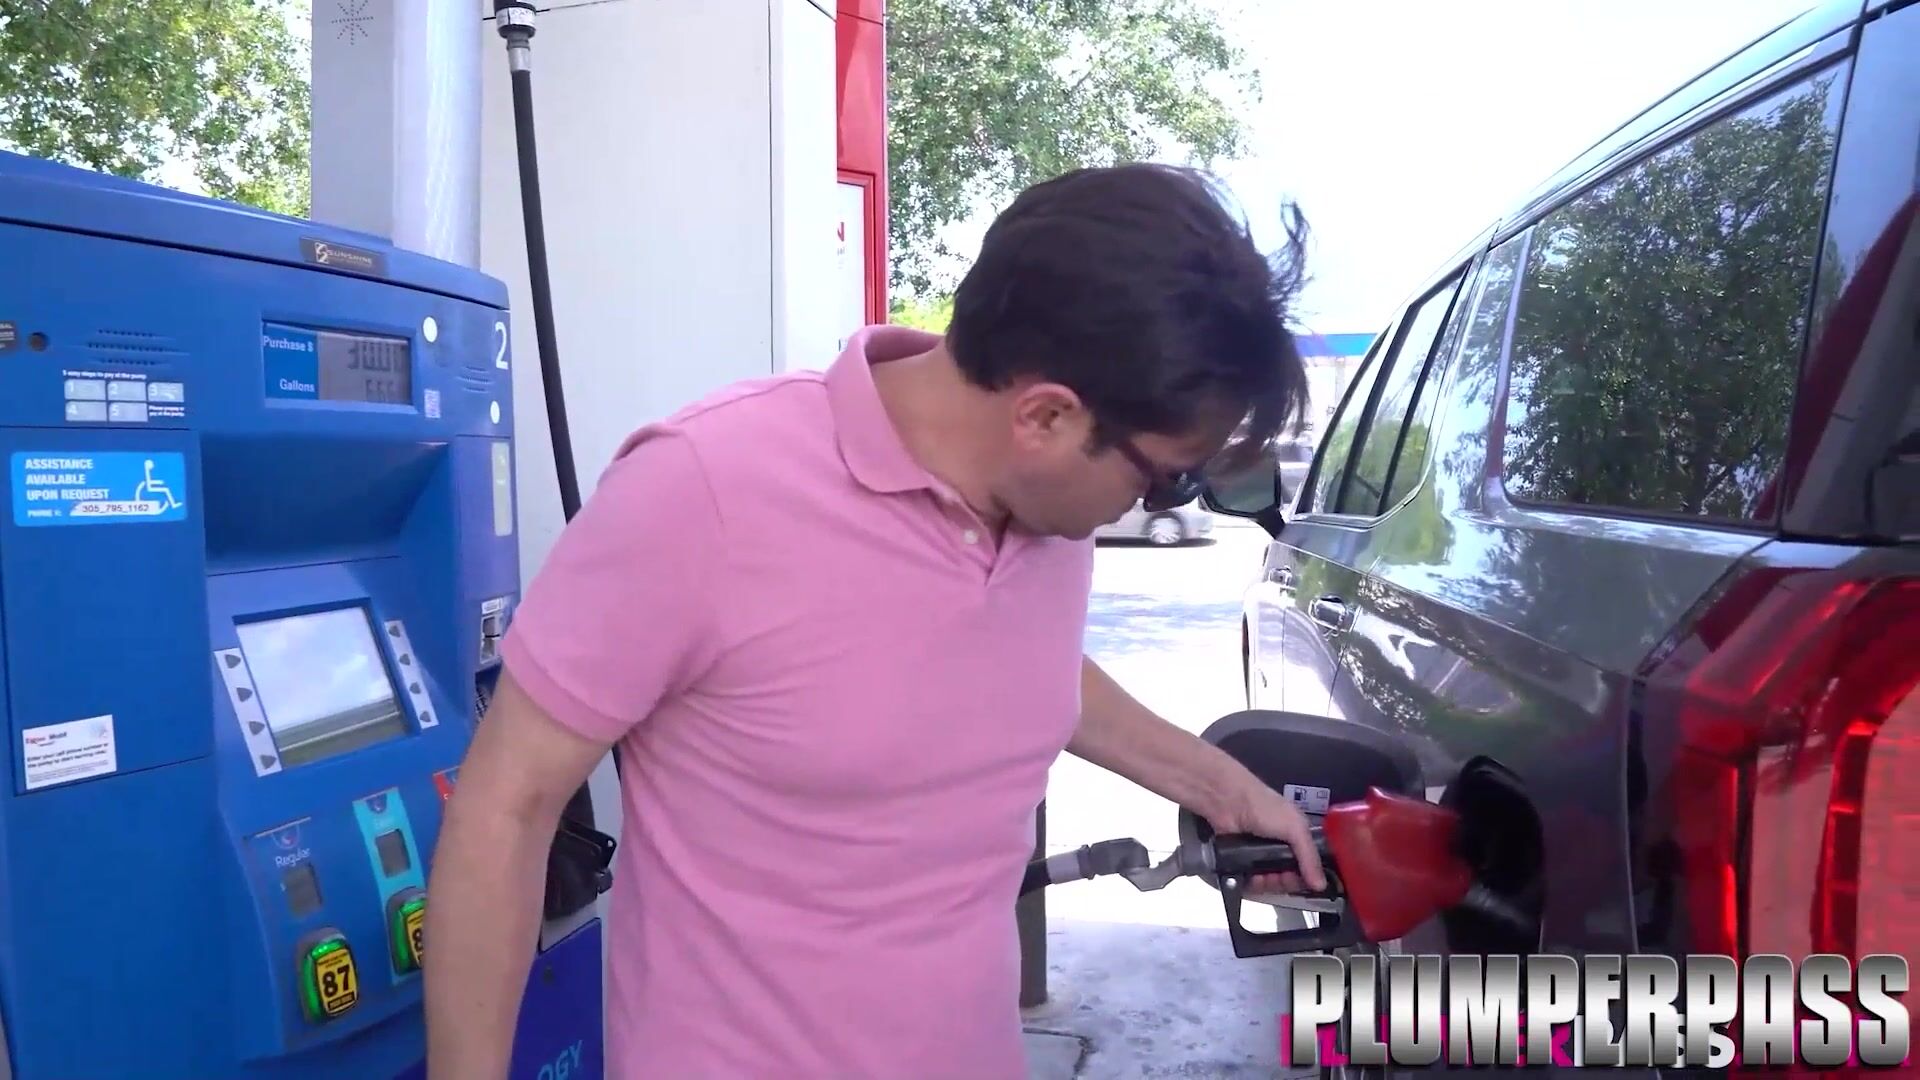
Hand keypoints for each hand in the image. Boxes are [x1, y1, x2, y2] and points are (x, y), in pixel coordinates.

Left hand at [1208, 780, 1326, 895]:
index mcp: (1298, 838)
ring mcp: (1262, 856)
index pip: (1309, 866)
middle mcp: (1281, 848)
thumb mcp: (1295, 827)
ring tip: (1263, 876)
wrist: (1227, 802)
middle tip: (1281, 877)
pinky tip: (1252, 878)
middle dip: (1286, 882)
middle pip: (1290, 878)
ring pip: (1271, 882)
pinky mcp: (1243, 862)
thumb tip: (1321, 884)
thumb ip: (1309, 856)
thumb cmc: (1263, 807)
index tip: (1305, 883)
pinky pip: (1252, 882)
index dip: (1308, 877)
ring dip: (1269, 884)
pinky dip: (1253, 883)